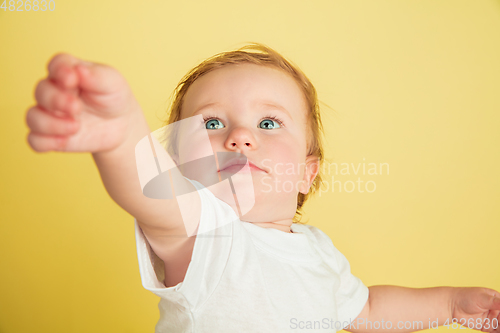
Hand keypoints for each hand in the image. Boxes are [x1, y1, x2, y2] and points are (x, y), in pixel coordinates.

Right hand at [26, 53, 140, 152]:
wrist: (121, 125)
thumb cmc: (113, 97)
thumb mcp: (113, 83)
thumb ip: (97, 76)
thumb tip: (79, 70)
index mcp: (68, 72)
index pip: (57, 65)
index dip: (60, 70)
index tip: (71, 79)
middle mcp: (54, 91)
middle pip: (41, 91)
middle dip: (56, 100)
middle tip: (77, 108)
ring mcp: (50, 114)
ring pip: (33, 116)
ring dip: (50, 124)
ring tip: (76, 127)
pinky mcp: (51, 135)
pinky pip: (36, 140)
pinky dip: (46, 141)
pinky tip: (64, 141)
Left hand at [451, 287, 499, 332]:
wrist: (451, 306)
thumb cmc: (466, 297)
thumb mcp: (483, 298)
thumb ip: (497, 303)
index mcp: (497, 299)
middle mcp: (495, 309)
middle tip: (497, 321)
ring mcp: (491, 318)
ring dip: (499, 327)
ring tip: (492, 324)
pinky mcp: (486, 326)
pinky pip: (496, 331)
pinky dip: (497, 331)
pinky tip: (492, 329)